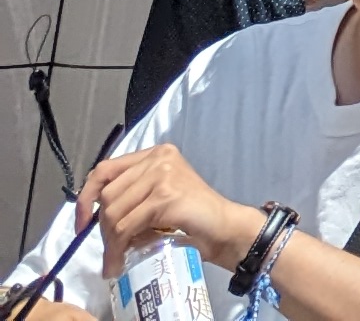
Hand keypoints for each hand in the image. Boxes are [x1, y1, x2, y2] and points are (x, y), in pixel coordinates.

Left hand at [82, 147, 259, 273]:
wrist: (222, 227)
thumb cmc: (191, 216)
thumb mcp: (157, 197)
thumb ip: (133, 196)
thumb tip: (93, 218)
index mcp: (155, 154)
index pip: (105, 168)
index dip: (86, 197)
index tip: (80, 224)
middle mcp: (158, 158)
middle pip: (107, 194)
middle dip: (102, 229)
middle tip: (111, 250)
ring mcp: (162, 175)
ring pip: (113, 212)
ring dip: (109, 243)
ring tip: (115, 260)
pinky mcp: (165, 196)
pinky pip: (126, 226)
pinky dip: (117, 249)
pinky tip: (119, 263)